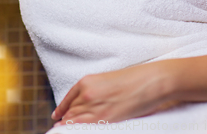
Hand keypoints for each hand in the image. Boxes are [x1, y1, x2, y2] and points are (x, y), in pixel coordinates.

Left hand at [51, 60, 183, 124]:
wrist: (149, 81)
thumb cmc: (133, 79)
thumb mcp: (108, 80)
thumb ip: (95, 90)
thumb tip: (87, 102)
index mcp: (87, 81)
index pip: (69, 98)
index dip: (61, 108)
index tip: (57, 115)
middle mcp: (87, 94)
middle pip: (70, 111)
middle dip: (64, 118)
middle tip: (59, 125)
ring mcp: (95, 107)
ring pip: (74, 119)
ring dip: (68, 125)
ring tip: (61, 130)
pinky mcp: (105, 118)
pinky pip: (84, 126)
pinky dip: (76, 128)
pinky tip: (71, 131)